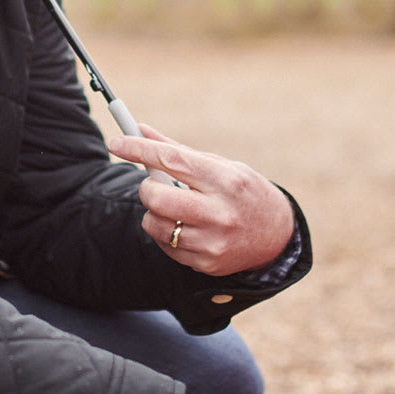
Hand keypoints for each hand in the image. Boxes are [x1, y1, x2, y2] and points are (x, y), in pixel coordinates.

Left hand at [107, 127, 293, 275]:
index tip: (117, 143)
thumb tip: (139, 130)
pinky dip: (164, 233)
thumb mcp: (220, 165)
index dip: (139, 150)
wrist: (277, 235)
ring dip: (153, 213)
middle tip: (152, 185)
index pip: (171, 160)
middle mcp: (219, 211)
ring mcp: (213, 241)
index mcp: (224, 179)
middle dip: (146, 188)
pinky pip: (165, 246)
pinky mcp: (207, 263)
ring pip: (154, 225)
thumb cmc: (242, 191)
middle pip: (156, 198)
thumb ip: (178, 151)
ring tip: (172, 208)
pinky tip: (183, 227)